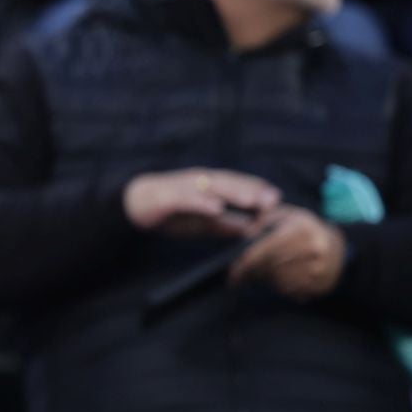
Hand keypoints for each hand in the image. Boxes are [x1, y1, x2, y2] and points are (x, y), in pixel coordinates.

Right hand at [122, 168, 279, 238]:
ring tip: (251, 201)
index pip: (237, 185)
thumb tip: (251, 229)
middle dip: (251, 190)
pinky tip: (216, 208)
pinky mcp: (169, 197)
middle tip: (272, 199)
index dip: (257, 190)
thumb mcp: (202, 221)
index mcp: (209, 185)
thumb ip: (225, 223)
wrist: (134, 206)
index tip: (277, 199)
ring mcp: (184, 187)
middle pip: (230, 183)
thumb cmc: (171, 212)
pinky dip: (203, 202)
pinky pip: (188, 199)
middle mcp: (199, 181)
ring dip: (233, 192)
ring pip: (213, 187)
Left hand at [228, 205, 345, 299]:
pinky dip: (283, 288)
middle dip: (253, 274)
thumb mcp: (286, 215)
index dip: (244, 265)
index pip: (263, 252)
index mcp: (300, 229)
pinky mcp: (321, 284)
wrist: (341, 247)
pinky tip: (284, 278)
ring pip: (279, 282)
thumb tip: (244, 234)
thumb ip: (263, 220)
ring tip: (269, 273)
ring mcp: (319, 268)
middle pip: (269, 268)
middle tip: (244, 276)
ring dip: (268, 281)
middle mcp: (311, 248)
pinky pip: (292, 292)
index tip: (232, 275)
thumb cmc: (305, 230)